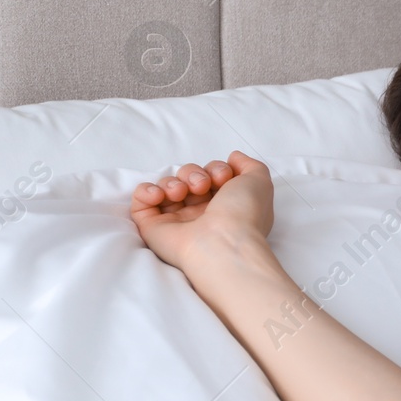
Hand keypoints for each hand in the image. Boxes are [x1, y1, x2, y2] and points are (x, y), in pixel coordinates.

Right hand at [129, 151, 274, 272]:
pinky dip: (147, 191)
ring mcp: (177, 220)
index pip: (211, 175)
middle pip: (188, 177)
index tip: (224, 177)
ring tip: (181, 193)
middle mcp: (202, 212)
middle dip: (194, 173)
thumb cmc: (243, 213)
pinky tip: (160, 196)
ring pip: (167, 185)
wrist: (222, 243)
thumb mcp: (259, 181)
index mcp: (226, 204)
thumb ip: (250, 165)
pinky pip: (141, 201)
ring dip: (173, 182)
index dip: (216, 168)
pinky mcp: (153, 227)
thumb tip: (234, 157)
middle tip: (202, 186)